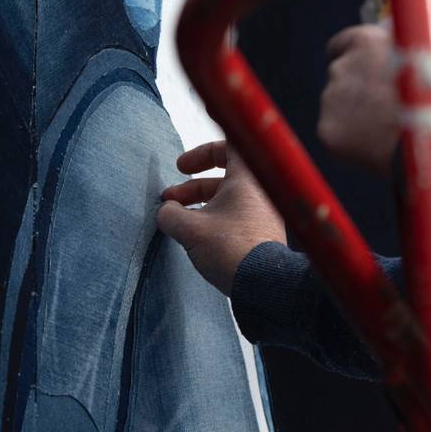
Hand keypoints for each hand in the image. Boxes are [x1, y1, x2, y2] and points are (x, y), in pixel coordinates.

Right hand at [156, 139, 285, 295]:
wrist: (263, 284)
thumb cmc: (231, 248)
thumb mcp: (190, 229)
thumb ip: (171, 215)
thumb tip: (166, 212)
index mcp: (247, 178)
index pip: (229, 147)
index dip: (202, 153)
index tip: (182, 167)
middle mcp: (260, 191)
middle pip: (223, 176)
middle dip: (192, 186)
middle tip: (169, 198)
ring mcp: (264, 213)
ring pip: (228, 199)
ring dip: (200, 205)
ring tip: (176, 221)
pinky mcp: (262, 233)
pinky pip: (235, 216)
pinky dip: (214, 219)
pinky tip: (195, 235)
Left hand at [318, 23, 396, 177]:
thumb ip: (408, 50)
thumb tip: (402, 46)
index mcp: (366, 41)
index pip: (342, 44)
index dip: (354, 58)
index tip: (364, 71)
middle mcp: (342, 66)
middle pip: (340, 76)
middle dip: (357, 89)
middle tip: (383, 107)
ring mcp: (331, 99)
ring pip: (337, 106)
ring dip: (355, 115)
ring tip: (386, 130)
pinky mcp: (328, 130)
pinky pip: (337, 134)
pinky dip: (352, 141)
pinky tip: (376, 147)